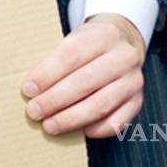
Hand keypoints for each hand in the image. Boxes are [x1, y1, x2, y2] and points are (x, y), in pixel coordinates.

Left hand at [20, 12, 145, 137]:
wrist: (124, 40)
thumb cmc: (90, 42)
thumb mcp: (74, 37)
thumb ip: (56, 58)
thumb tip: (31, 87)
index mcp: (104, 34)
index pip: (72, 55)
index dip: (47, 74)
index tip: (28, 89)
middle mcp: (124, 57)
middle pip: (85, 82)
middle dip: (55, 100)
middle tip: (34, 111)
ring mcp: (134, 80)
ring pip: (101, 104)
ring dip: (71, 118)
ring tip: (50, 125)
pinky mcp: (138, 100)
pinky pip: (118, 121)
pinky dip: (97, 129)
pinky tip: (79, 131)